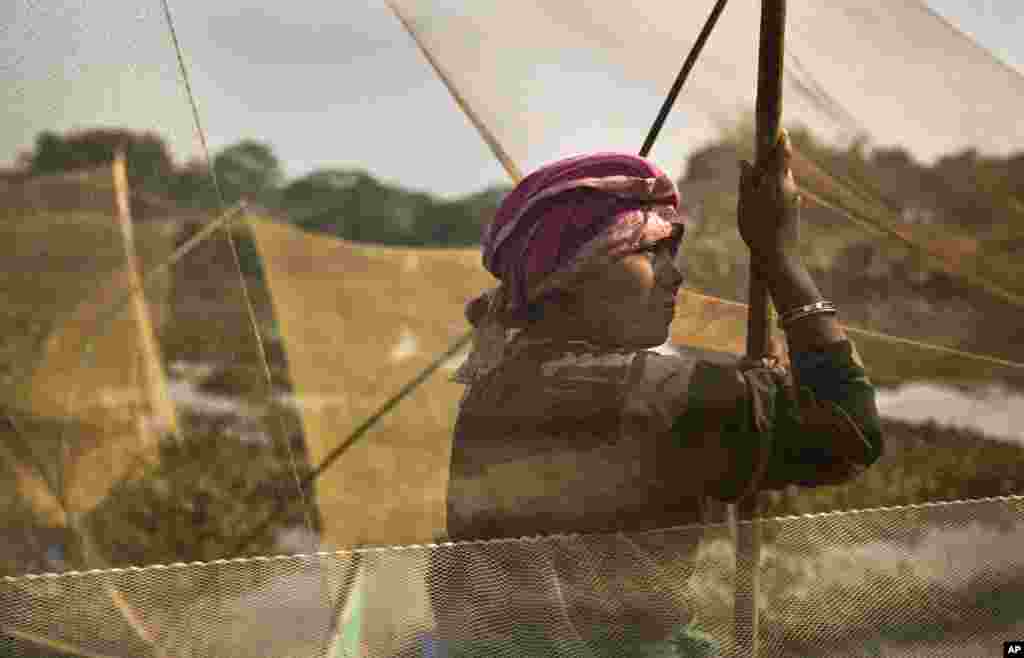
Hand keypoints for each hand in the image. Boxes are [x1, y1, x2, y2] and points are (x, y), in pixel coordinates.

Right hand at [737, 129, 802, 262]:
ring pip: (782, 182)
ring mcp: (792, 199)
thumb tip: (745, 162)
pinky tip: (766, 205)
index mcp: (775, 182)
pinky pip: (783, 194)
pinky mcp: (793, 210)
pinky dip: (775, 193)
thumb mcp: (745, 204)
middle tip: (765, 161)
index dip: (781, 142)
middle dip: (775, 162)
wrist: (778, 256)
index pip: (780, 155)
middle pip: (782, 167)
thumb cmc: (757, 230)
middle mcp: (788, 188)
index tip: (782, 131)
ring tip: (759, 186)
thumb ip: (746, 181)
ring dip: (773, 179)